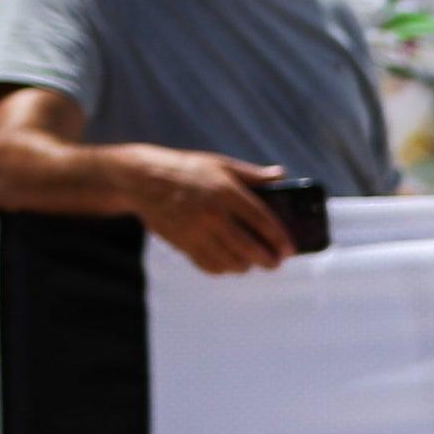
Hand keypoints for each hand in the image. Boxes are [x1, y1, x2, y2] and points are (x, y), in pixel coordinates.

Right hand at [129, 150, 302, 278]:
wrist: (143, 180)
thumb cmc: (186, 169)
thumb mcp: (220, 164)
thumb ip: (252, 174)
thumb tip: (281, 175)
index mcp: (226, 192)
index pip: (262, 220)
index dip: (280, 238)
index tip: (290, 249)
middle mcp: (213, 214)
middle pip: (249, 247)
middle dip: (268, 260)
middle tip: (276, 262)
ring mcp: (196, 232)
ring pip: (230, 261)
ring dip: (246, 266)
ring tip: (253, 262)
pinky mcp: (183, 244)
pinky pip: (209, 265)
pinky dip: (223, 268)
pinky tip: (230, 264)